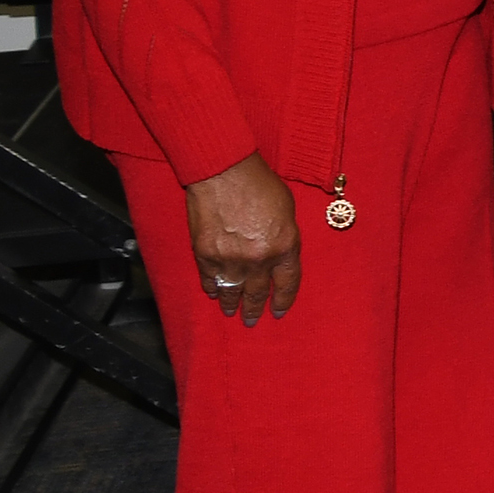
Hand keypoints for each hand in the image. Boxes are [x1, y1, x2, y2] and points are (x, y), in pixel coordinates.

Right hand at [185, 153, 303, 324]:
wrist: (225, 171)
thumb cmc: (260, 184)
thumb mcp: (287, 210)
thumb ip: (285, 237)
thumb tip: (279, 254)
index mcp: (285, 246)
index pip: (287, 283)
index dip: (283, 300)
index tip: (279, 311)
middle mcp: (259, 259)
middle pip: (258, 292)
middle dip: (255, 309)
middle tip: (252, 320)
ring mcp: (230, 259)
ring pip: (232, 291)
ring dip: (232, 304)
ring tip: (231, 313)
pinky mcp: (205, 255)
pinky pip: (210, 280)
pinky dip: (212, 288)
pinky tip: (214, 293)